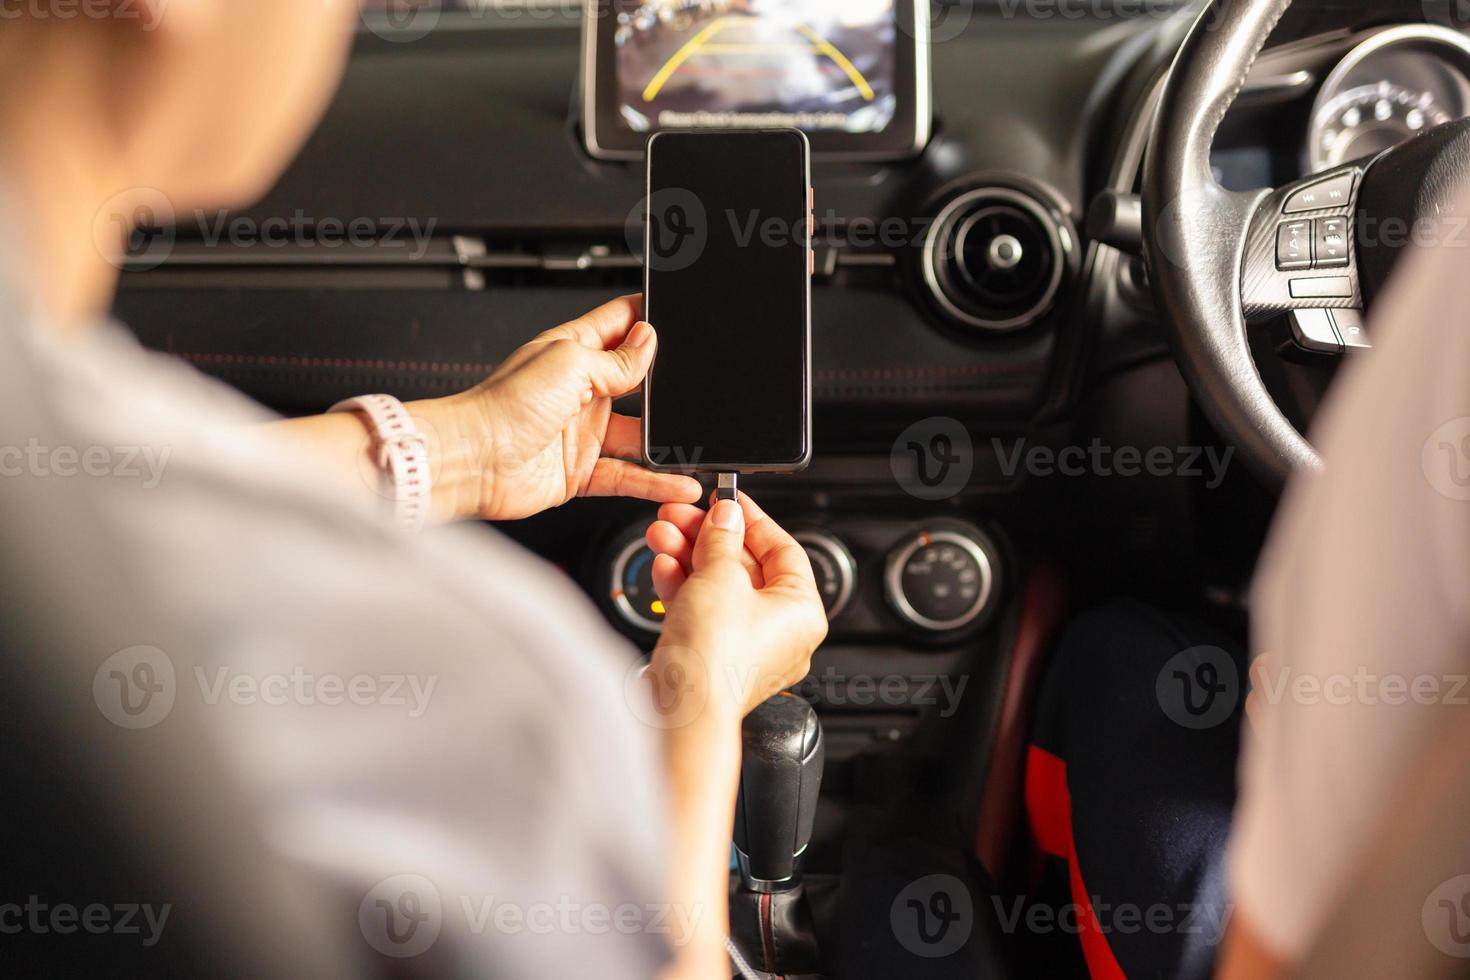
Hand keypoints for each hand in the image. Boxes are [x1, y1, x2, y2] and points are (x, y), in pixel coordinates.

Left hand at [443, 294, 701, 520]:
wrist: (473, 461)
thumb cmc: (502, 406)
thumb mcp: (570, 363)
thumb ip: (617, 358)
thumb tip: (648, 342)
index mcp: (573, 351)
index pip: (621, 324)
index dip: (649, 319)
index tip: (678, 317)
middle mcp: (580, 390)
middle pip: (638, 383)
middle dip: (666, 386)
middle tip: (696, 391)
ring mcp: (582, 432)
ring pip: (638, 435)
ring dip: (665, 442)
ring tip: (693, 445)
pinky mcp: (581, 470)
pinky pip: (628, 475)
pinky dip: (654, 481)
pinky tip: (677, 482)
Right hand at [644, 493, 827, 724]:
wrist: (682, 709)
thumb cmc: (717, 657)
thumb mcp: (720, 575)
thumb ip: (722, 538)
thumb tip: (726, 515)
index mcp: (802, 613)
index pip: (783, 550)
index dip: (752, 519)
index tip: (728, 499)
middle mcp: (780, 633)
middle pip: (745, 567)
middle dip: (708, 537)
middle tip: (683, 515)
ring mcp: (747, 647)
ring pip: (719, 588)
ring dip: (689, 556)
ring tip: (663, 534)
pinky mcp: (715, 657)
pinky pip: (703, 611)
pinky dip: (684, 587)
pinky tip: (664, 565)